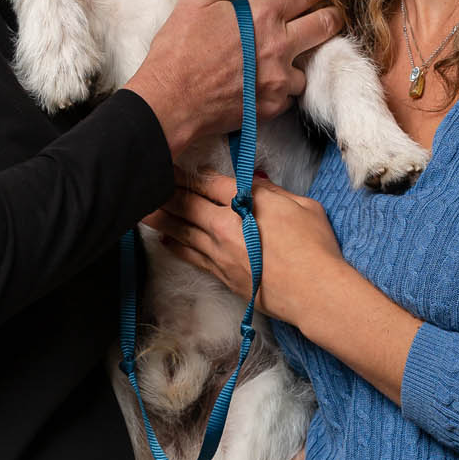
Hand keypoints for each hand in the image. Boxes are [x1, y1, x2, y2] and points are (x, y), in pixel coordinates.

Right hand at [124, 0, 342, 162]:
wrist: (170, 102)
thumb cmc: (178, 49)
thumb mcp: (196, 1)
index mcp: (263, 15)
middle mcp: (279, 46)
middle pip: (326, 26)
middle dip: (332, 17)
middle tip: (330, 16)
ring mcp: (278, 80)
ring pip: (309, 67)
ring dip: (301, 61)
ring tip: (285, 59)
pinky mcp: (272, 107)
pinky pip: (290, 96)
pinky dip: (282, 89)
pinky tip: (266, 84)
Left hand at [146, 170, 343, 326]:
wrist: (315, 293)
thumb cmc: (316, 248)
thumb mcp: (302, 206)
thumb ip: (273, 193)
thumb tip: (253, 185)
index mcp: (246, 204)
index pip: (209, 183)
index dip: (190, 173)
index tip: (176, 165)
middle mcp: (226, 227)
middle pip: (188, 204)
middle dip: (166, 191)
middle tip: (147, 181)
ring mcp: (221, 253)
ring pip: (183, 230)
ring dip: (161, 218)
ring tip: (142, 209)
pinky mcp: (222, 275)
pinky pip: (191, 257)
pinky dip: (176, 246)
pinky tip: (165, 239)